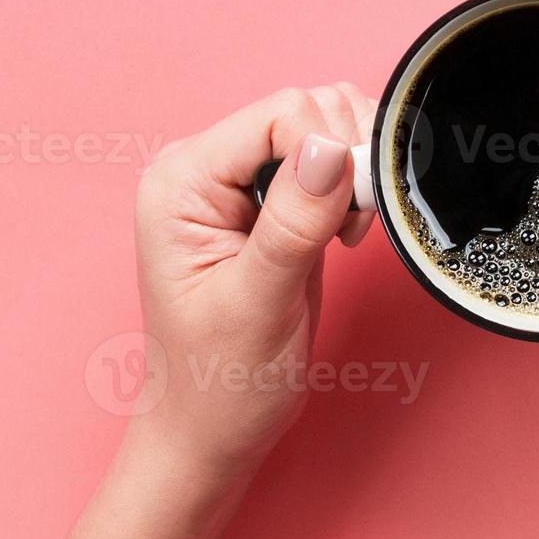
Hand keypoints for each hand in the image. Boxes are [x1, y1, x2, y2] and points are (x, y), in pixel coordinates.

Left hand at [133, 84, 378, 477]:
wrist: (215, 428)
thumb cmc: (219, 380)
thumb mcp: (256, 304)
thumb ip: (292, 223)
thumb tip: (332, 150)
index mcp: (181, 182)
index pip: (281, 115)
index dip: (330, 153)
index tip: (346, 221)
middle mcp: (206, 169)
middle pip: (308, 110)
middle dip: (348, 160)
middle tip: (345, 232)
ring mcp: (241, 182)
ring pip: (327, 125)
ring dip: (356, 171)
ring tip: (344, 233)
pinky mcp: (275, 199)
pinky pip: (332, 158)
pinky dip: (357, 185)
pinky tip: (346, 231)